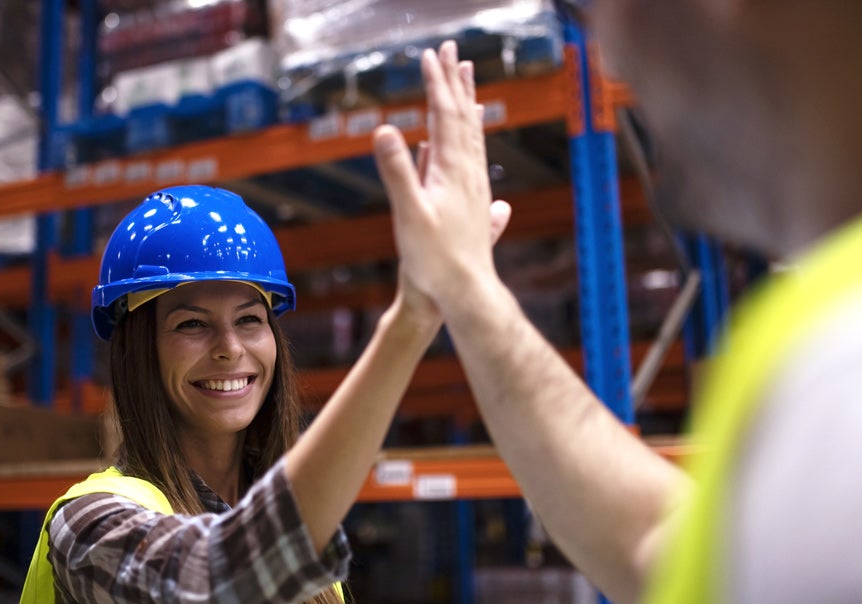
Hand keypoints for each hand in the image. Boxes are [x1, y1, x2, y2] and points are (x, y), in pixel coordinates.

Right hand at [374, 41, 510, 314]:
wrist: (466, 293)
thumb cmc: (434, 260)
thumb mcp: (409, 214)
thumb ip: (397, 171)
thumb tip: (386, 129)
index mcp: (452, 171)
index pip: (445, 116)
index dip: (437, 83)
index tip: (431, 55)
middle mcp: (469, 173)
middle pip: (464, 117)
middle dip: (455, 82)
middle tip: (452, 52)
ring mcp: (475, 187)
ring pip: (473, 136)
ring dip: (468, 105)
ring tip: (468, 84)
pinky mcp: (475, 203)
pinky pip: (474, 159)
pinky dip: (471, 138)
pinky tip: (467, 141)